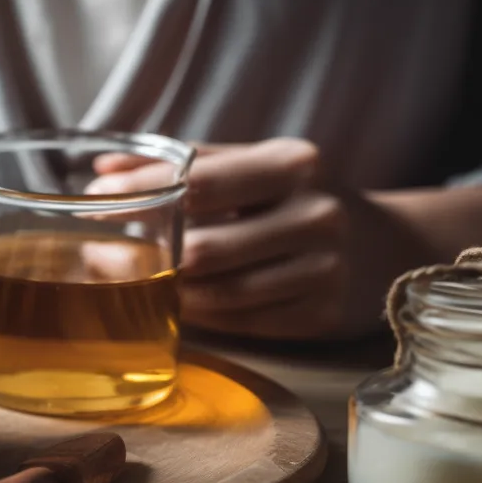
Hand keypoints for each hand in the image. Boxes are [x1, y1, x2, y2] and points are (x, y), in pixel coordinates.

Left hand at [89, 139, 355, 338]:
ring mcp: (323, 270)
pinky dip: (197, 313)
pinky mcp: (320, 316)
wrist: (387, 246)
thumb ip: (184, 161)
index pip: (200, 180)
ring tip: (124, 278)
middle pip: (204, 247)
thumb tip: (105, 167)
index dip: (141, 190)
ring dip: (163, 290)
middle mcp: (315, 215)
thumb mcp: (255, 164)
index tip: (94, 197)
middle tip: (95, 251)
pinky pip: (239, 321)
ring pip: (218, 292)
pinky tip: (170, 301)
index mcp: (294, 164)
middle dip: (141, 253)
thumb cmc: (298, 198)